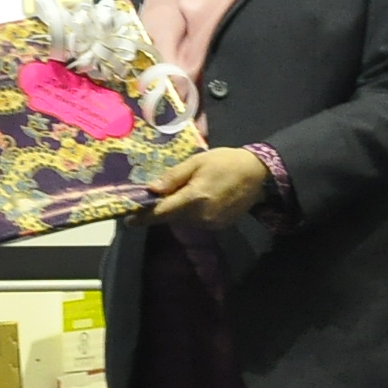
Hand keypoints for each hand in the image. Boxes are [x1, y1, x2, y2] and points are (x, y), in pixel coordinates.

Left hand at [150, 146, 269, 226]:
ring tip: (186, 191)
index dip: (144, 217)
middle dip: (163, 208)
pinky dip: (193, 212)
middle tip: (158, 195)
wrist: (258, 173)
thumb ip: (174, 177)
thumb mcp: (197, 162)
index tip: (129, 220)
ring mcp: (212, 223)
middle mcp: (201, 216)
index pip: (162, 213)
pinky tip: (201, 197)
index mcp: (194, 198)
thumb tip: (152, 189)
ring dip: (179, 209)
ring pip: (185, 219)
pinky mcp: (220, 226)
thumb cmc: (225, 161)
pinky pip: (198, 221)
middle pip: (172, 217)